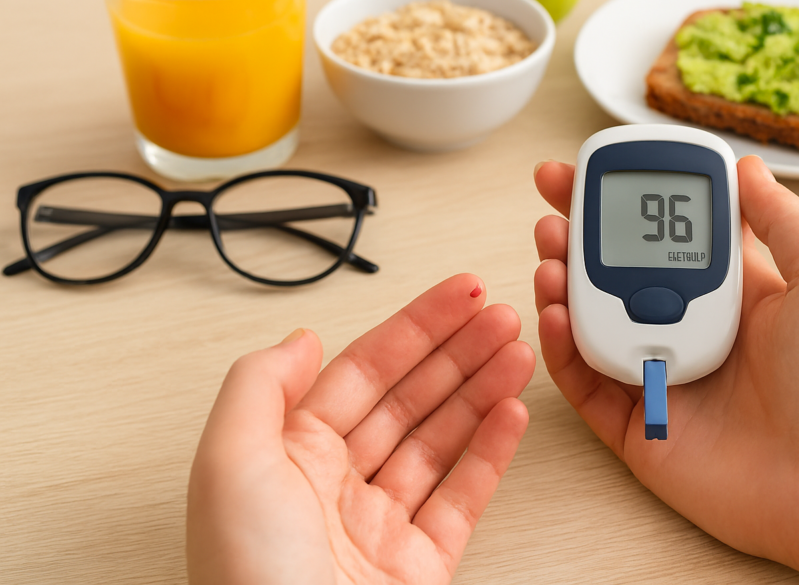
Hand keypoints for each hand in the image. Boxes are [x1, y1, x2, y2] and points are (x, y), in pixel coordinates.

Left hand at [187, 274, 533, 584]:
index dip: (415, 327)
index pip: (363, 371)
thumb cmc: (251, 583)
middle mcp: (335, 485)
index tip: (456, 295)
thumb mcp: (229, 466)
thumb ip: (259, 388)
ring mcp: (382, 525)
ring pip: (442, 439)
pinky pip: (464, 496)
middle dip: (458, 351)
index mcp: (288, 456)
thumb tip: (300, 339)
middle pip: (410, 397)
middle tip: (499, 316)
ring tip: (517, 351)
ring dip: (482, 389)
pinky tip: (512, 414)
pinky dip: (493, 451)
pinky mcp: (422, 565)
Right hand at [534, 157, 798, 583]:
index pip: (660, 237)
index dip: (624, 205)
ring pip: (592, 325)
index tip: (587, 176)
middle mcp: (690, 330)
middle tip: (551, 214)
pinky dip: (563, 349)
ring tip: (549, 258)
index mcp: (731, 292)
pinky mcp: (640, 427)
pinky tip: (559, 314)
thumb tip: (745, 167)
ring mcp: (661, 377)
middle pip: (614, 277)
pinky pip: (586, 385)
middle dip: (576, 241)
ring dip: (561, 287)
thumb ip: (777, 216)